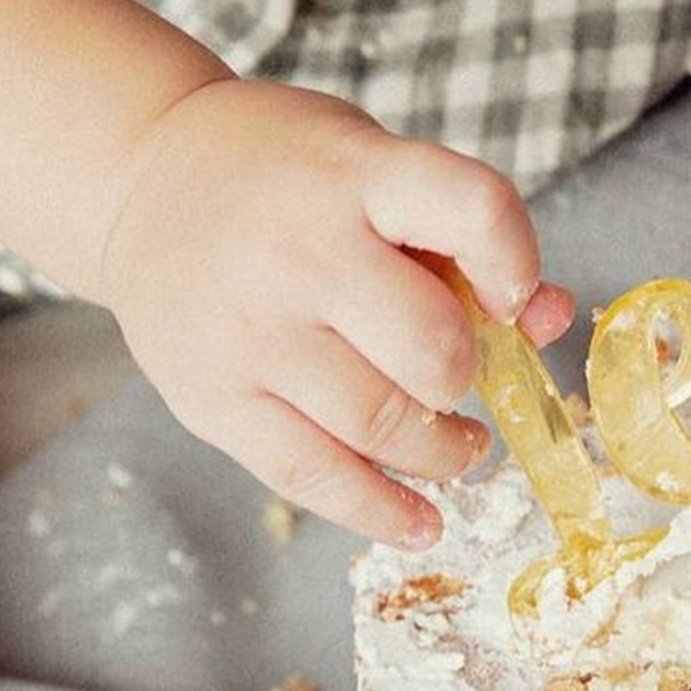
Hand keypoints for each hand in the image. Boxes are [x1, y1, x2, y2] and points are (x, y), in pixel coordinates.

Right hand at [96, 78, 572, 548]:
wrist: (140, 178)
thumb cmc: (285, 176)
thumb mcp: (374, 168)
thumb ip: (463, 238)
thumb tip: (550, 318)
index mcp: (354, 175)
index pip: (474, 210)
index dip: (517, 262)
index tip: (513, 297)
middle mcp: (298, 251)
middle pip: (431, 346)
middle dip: (468, 374)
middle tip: (461, 377)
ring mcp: (249, 332)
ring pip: (380, 425)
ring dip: (444, 452)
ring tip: (457, 446)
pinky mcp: (211, 398)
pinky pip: (313, 476)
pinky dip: (381, 512)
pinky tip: (420, 523)